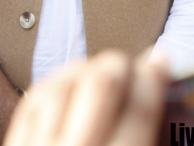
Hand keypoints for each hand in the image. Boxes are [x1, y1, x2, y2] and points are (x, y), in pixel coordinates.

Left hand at [3, 51, 165, 145]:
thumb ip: (147, 131)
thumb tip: (160, 79)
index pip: (140, 108)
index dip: (154, 77)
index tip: (160, 61)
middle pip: (101, 84)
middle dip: (120, 65)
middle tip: (130, 66)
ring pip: (62, 84)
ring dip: (84, 71)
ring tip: (99, 75)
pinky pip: (33, 100)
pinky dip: (54, 84)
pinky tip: (69, 85)